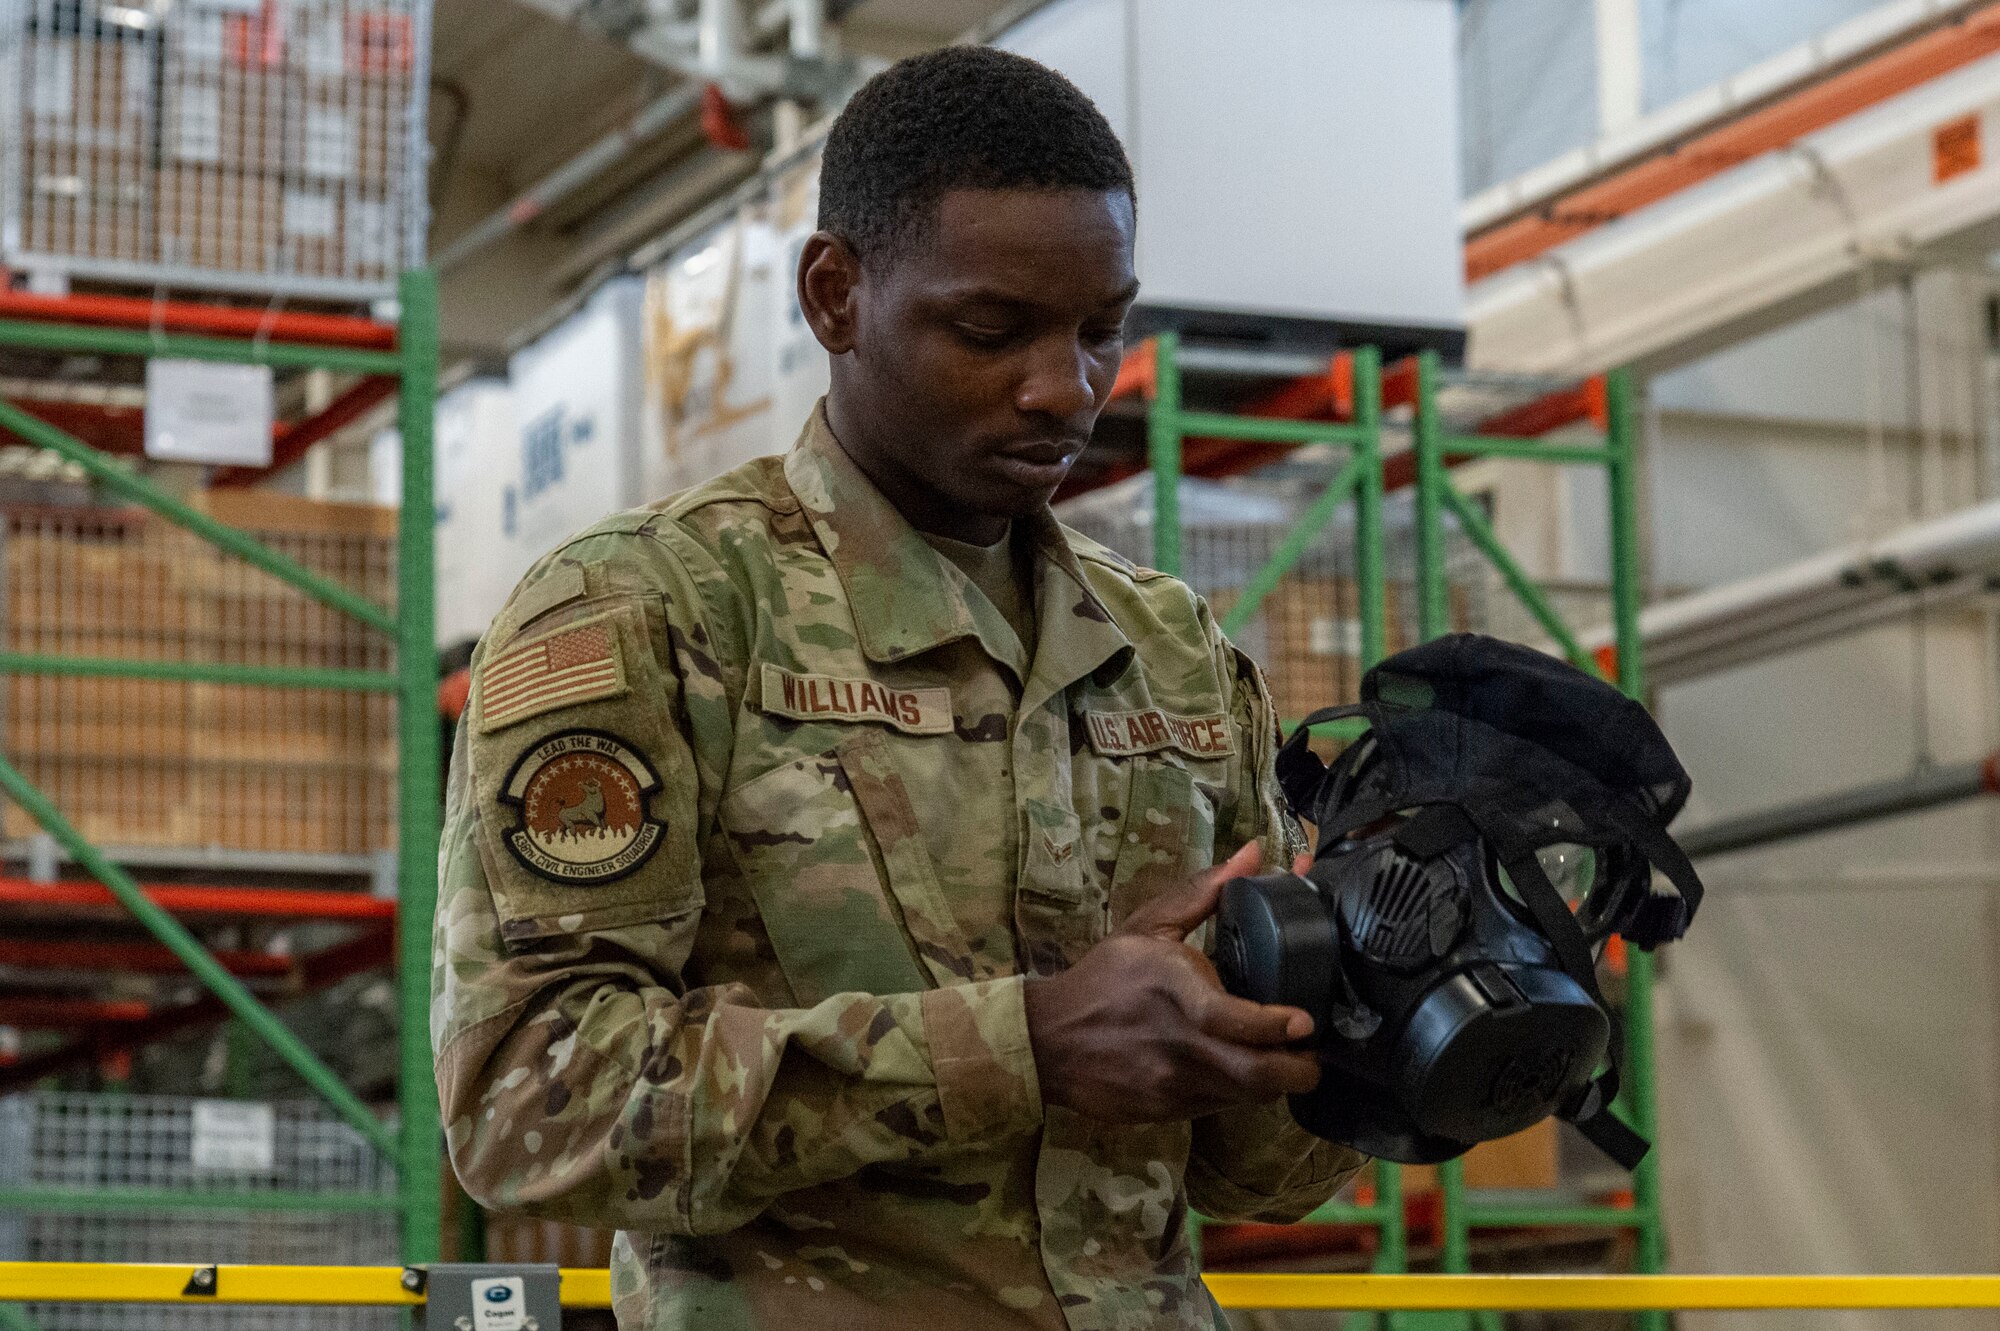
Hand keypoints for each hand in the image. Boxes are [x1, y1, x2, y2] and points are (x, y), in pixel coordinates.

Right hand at [1023, 842, 1322, 1123]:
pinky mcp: (1168, 1112)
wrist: (1049, 1041)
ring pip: (1246, 1097)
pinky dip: (1240, 1092)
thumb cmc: (1106, 978)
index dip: (1272, 1026)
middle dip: (1297, 1071)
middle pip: (1255, 1075)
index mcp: (1172, 989)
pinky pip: (1221, 1107)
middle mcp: (1177, 1043)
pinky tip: (1238, 1070)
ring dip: (1274, 1081)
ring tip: (1284, 1059)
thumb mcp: (1148, 927)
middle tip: (1312, 1053)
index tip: (1303, 1021)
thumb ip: (1204, 892)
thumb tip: (1254, 852)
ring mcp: (1173, 1084)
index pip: (1227, 1018)